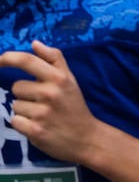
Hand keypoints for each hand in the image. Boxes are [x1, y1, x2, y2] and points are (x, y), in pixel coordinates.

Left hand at [0, 42, 98, 164]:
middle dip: (24, 94)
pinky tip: (37, 126)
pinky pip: (15, 121)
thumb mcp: (70, 80)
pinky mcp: (35, 130)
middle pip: (16, 87)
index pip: (28, 61)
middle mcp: (51, 93)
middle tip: (42, 102)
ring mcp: (43, 113)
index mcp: (59, 78)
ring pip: (15, 105)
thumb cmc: (74, 106)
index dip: (8, 58)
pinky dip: (22, 124)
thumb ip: (54, 59)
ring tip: (42, 116)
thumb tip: (34, 43)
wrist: (87, 138)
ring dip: (24, 111)